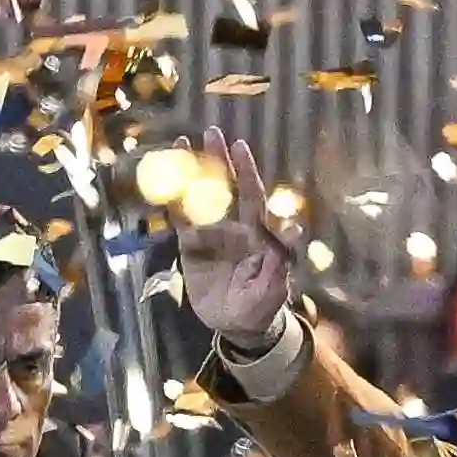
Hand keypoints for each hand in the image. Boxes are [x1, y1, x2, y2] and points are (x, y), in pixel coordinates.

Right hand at [171, 135, 294, 348]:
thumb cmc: (263, 306)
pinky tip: (164, 179)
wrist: (238, 325)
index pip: (252, 196)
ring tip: (182, 143)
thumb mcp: (276, 287)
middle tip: (212, 132)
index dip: (247, 172)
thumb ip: (282, 259)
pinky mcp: (191, 246)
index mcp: (257, 233)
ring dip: (192, 172)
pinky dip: (172, 199)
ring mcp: (212, 234)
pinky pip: (180, 220)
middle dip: (220, 160)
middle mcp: (234, 227)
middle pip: (226, 187)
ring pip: (200, 197)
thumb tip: (292, 227)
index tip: (240, 147)